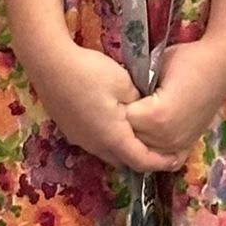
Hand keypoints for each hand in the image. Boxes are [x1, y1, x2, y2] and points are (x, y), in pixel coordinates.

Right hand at [35, 41, 174, 173]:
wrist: (49, 63)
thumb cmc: (90, 73)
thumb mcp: (124, 83)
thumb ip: (139, 101)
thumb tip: (143, 110)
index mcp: (113, 138)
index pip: (142, 162)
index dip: (161, 163)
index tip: (177, 159)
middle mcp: (96, 145)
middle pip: (125, 160)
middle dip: (143, 157)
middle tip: (159, 145)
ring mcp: (79, 138)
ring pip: (108, 151)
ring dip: (124, 146)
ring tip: (138, 132)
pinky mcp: (69, 128)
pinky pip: (95, 140)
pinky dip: (109, 137)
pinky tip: (112, 118)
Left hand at [125, 36, 225, 165]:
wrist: (219, 65)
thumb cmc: (187, 60)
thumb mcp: (155, 67)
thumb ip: (136, 87)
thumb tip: (120, 96)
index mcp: (157, 116)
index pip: (125, 120)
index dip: (121, 106)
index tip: (119, 96)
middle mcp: (167, 137)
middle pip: (134, 139)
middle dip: (128, 123)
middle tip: (128, 106)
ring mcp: (180, 144)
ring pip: (147, 151)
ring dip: (141, 137)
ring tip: (140, 118)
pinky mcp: (188, 145)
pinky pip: (166, 158)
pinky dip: (157, 151)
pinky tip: (153, 137)